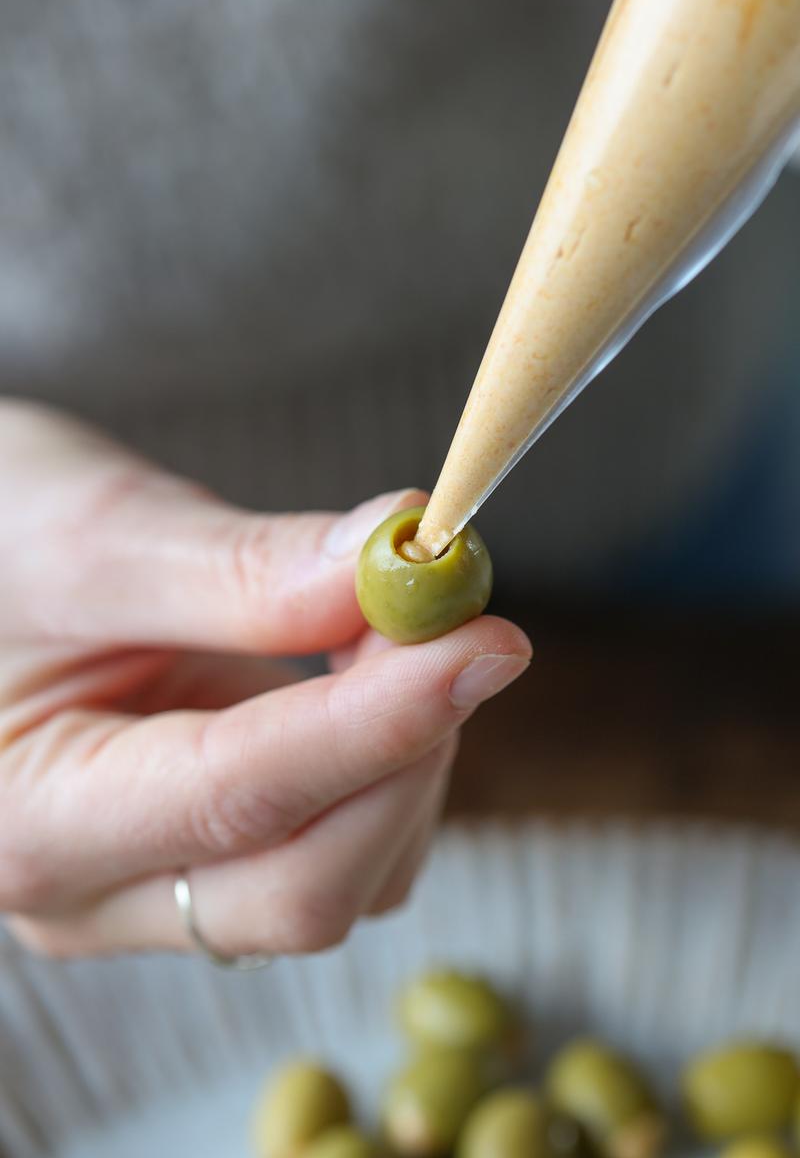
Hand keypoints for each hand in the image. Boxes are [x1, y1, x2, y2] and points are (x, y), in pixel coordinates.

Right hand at [0, 401, 530, 958]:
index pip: (238, 799)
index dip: (376, 720)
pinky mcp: (224, 857)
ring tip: (385, 631)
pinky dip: (394, 766)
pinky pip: (352, 851)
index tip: (481, 639)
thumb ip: (238, 567)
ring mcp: (165, 886)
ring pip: (347, 882)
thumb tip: (390, 567)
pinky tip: (365, 678)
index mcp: (33, 819)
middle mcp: (98, 890)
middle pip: (306, 886)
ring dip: (408, 760)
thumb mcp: (91, 533)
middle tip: (448, 622)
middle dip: (404, 753)